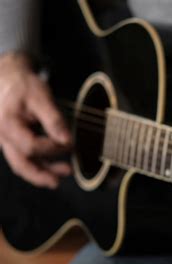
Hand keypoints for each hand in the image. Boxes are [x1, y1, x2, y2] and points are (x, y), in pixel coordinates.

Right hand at [0, 53, 71, 188]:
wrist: (7, 78)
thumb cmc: (24, 86)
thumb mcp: (41, 97)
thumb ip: (53, 119)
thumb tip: (67, 140)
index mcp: (8, 124)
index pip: (30, 146)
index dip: (51, 148)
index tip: (70, 143)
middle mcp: (3, 136)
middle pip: (20, 163)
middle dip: (40, 175)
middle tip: (59, 181)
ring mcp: (6, 141)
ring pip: (20, 164)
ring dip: (41, 173)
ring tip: (62, 175)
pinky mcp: (12, 142)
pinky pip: (22, 158)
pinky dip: (38, 165)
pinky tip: (52, 167)